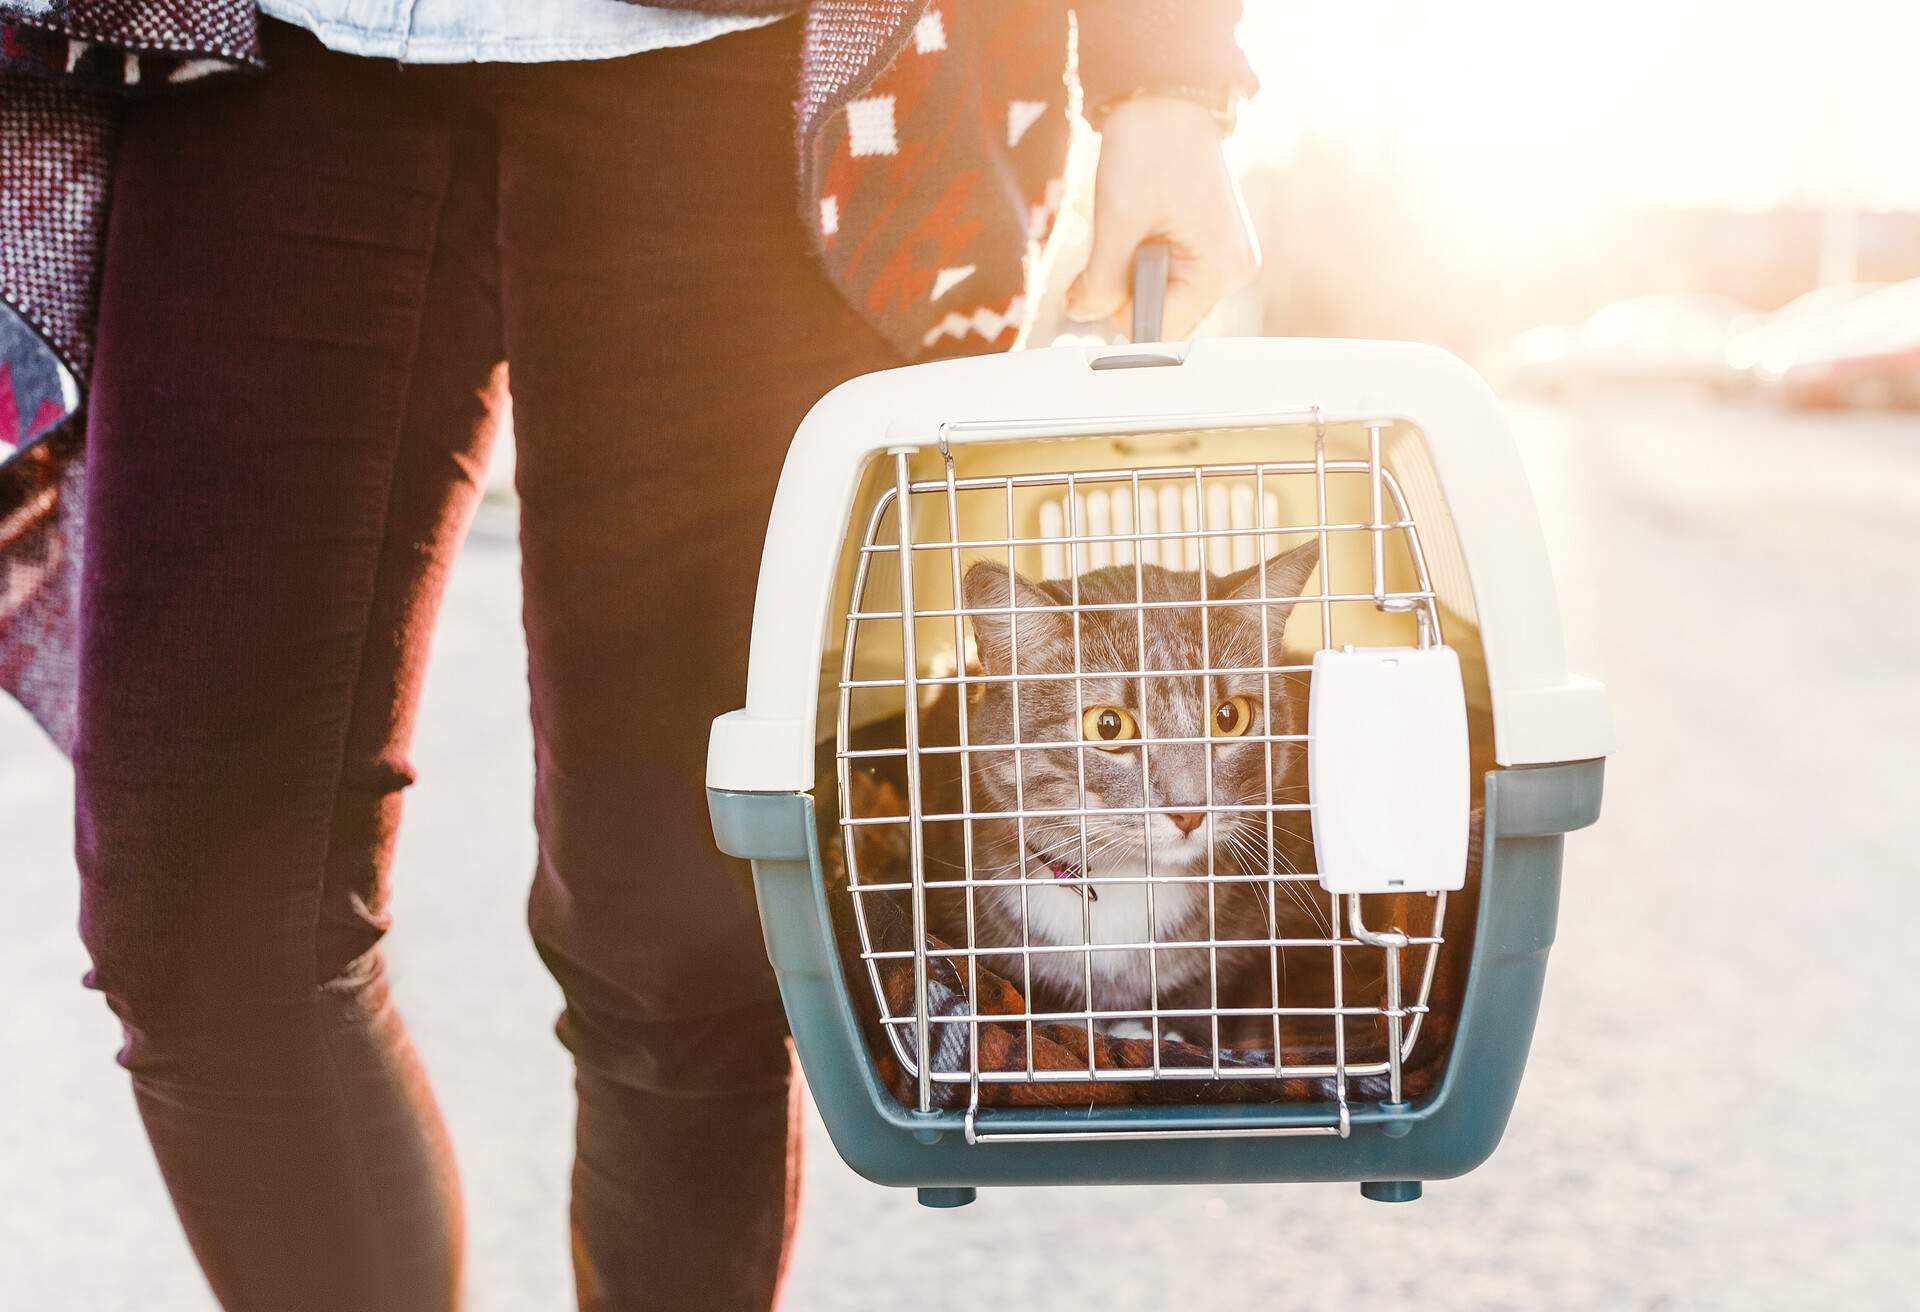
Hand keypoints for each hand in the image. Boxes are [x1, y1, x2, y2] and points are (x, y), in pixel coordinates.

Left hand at [1067, 96, 1259, 340]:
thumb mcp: (1117, 221)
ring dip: (1131, 274)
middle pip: (1164, 318)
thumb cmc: (1149, 147)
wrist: (1165, 96)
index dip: (1119, 316)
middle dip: (1126, 292)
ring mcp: (1223, 257)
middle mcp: (1232, 270)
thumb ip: (1101, 281)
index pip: (1162, 332)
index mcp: (1221, 269)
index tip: (1095, 287)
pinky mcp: (1208, 245)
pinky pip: (1167, 275)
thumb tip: (1082, 315)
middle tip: (1119, 240)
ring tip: (1132, 225)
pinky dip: (1141, 260)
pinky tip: (1141, 225)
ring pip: (1160, 297)